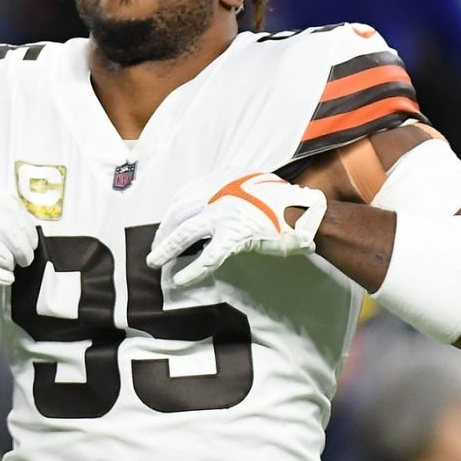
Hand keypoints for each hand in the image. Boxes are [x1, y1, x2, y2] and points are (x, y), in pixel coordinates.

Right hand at [0, 181, 37, 290]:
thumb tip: (36, 232)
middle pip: (5, 227)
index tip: (33, 244)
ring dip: (9, 262)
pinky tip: (6, 279)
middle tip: (27, 260)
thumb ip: (8, 216)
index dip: (27, 229)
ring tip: (11, 268)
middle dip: (22, 248)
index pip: (11, 206)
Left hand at [148, 171, 329, 286]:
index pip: (185, 196)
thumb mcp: (251, 184)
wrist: (305, 212)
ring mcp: (225, 215)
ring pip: (186, 233)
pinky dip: (192, 271)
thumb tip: (213, 207)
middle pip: (179, 213)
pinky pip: (208, 257)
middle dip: (163, 232)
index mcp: (222, 179)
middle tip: (155, 247)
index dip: (171, 213)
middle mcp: (218, 193)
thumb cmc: (284, 201)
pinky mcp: (235, 237)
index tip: (165, 226)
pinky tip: (181, 280)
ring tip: (155, 262)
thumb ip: (230, 191)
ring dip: (166, 249)